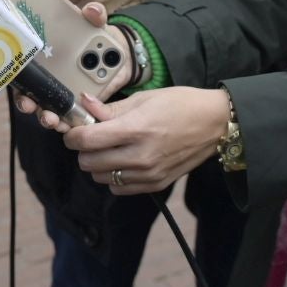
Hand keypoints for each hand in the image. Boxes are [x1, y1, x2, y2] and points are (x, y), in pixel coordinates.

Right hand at [14, 2, 131, 129]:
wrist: (122, 53)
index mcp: (47, 55)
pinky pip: (70, 118)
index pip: (23, 68)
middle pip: (30, 93)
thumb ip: (95, 14)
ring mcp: (63, 93)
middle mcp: (50, 76)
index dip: (16, 76)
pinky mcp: (78, 106)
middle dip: (27, 103)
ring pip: (47, 109)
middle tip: (31, 106)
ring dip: (46, 117)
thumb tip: (91, 9)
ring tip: (53, 120)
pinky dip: (69, 124)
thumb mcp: (97, 23)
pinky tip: (71, 126)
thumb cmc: (100, 36)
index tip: (16, 82)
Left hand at [63, 88, 230, 193]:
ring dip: (98, 164)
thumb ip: (111, 108)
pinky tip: (123, 161)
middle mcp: (140, 155)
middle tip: (91, 138)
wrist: (214, 123)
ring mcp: (148, 173)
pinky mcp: (156, 184)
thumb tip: (84, 104)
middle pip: (89, 163)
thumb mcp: (144, 98)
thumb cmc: (180, 104)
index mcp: (136, 129)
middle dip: (83, 150)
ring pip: (101, 178)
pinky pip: (120, 188)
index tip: (73, 131)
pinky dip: (114, 177)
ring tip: (109, 148)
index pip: (87, 140)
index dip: (72, 135)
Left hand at [64, 0, 178, 11]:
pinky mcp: (121, 15)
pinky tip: (96, 19)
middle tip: (59, 10)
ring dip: (81, 20)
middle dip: (64, 14)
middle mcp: (94, 0)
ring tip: (76, 17)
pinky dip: (98, 22)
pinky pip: (104, 23)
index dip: (53, 0)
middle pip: (71, 15)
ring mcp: (108, 10)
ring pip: (87, 22)